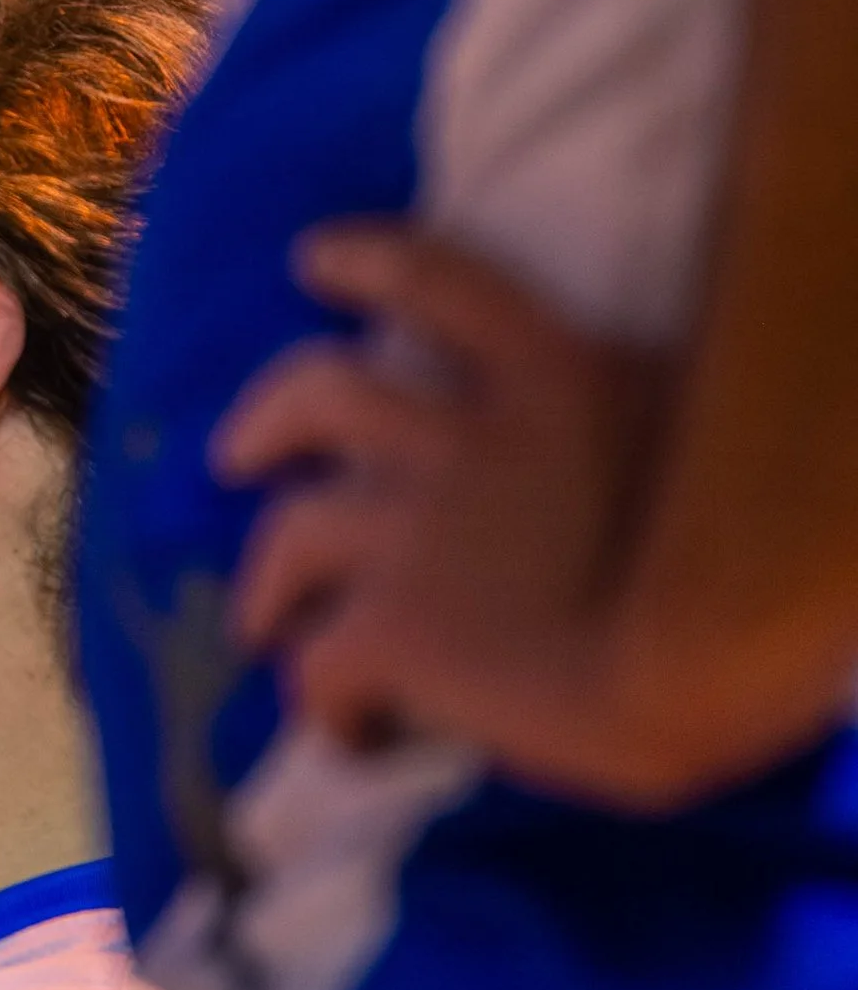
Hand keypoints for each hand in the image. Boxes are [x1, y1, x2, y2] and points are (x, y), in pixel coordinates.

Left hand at [212, 221, 690, 801]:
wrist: (714, 655)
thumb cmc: (755, 563)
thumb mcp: (702, 442)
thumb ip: (634, 429)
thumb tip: (617, 446)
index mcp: (562, 379)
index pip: (446, 282)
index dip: (370, 261)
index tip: (313, 259)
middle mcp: (472, 436)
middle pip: (322, 390)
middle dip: (266, 418)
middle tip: (235, 453)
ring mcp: (416, 525)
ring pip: (292, 530)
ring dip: (266, 578)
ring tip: (257, 617)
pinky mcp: (391, 623)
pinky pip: (318, 659)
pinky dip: (320, 698)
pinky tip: (343, 731)